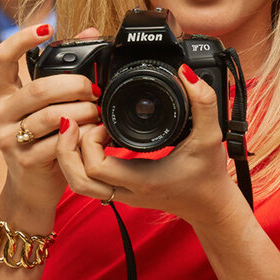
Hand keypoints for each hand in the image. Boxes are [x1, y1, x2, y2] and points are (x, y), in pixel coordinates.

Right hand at [0, 24, 100, 222]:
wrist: (31, 188)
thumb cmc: (43, 139)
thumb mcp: (48, 104)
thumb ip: (65, 69)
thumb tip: (89, 31)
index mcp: (3, 93)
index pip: (2, 58)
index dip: (21, 39)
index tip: (46, 27)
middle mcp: (0, 114)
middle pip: (39, 89)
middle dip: (75, 85)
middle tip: (95, 89)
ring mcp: (9, 139)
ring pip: (52, 116)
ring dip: (83, 112)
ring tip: (98, 113)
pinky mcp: (24, 161)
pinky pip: (58, 143)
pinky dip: (81, 136)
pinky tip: (93, 134)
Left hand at [54, 63, 241, 228]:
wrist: (210, 205)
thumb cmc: (209, 175)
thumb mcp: (211, 136)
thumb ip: (204, 103)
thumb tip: (186, 74)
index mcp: (143, 179)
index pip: (96, 167)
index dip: (89, 139)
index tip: (102, 121)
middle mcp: (127, 190)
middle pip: (77, 180)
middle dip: (68, 149)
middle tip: (78, 123)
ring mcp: (122, 193)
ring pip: (78, 184)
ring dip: (71, 157)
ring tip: (82, 130)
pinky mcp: (121, 191)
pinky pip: (89, 181)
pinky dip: (81, 160)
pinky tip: (96, 138)